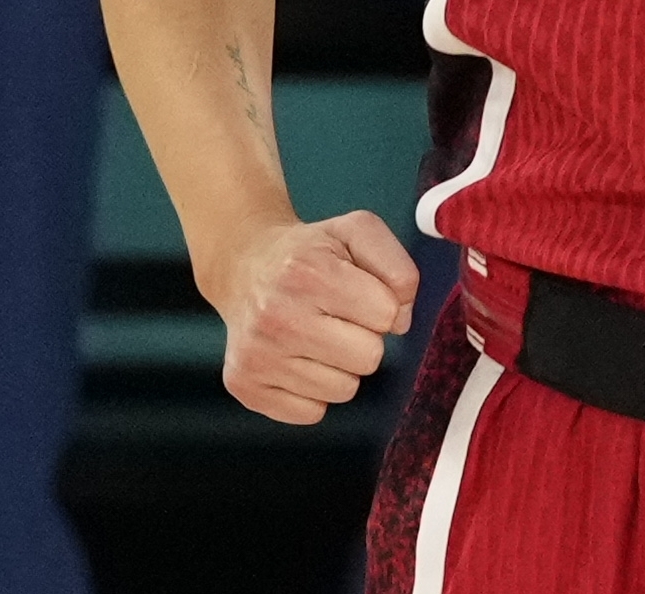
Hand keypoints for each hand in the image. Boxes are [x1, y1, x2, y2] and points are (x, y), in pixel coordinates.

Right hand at [208, 211, 419, 424]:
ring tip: (315, 335)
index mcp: (309, 272)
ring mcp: (257, 355)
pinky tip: (297, 357)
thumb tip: (400, 321)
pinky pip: (312, 413)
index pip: (386, 315)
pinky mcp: (245, 386)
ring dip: (339, 366)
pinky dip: (312, 391)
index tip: (359, 292)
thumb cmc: (309, 253)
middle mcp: (278, 316)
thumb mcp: (358, 232)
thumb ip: (398, 267)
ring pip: (343, 390)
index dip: (381, 303)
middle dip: (364, 338)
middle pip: (369, 358)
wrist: (244, 265)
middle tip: (338, 317)